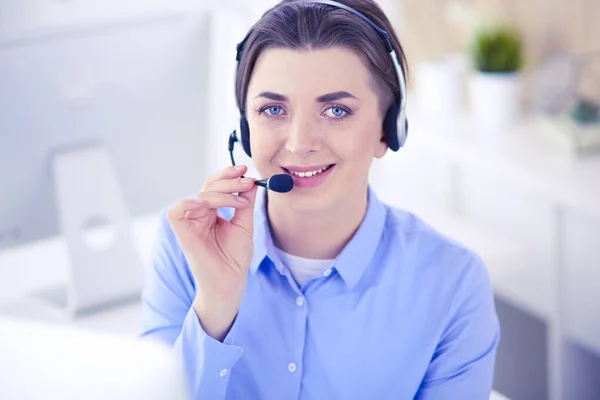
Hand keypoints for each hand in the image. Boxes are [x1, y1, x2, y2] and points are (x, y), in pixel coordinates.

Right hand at [166, 165, 257, 340]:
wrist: (229, 282)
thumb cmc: (234, 258)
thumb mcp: (244, 225)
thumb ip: (245, 203)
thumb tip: (251, 182)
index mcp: (211, 212)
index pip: (216, 186)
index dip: (229, 176)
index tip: (246, 171)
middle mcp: (198, 214)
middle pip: (208, 186)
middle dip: (229, 180)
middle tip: (247, 181)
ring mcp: (189, 222)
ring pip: (200, 195)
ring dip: (222, 193)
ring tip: (240, 201)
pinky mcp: (181, 231)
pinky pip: (178, 209)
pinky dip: (193, 203)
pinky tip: (212, 207)